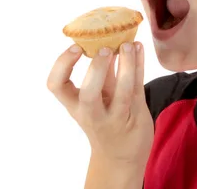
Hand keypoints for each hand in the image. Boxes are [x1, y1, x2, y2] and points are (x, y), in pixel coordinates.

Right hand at [47, 41, 153, 166]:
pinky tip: (139, 48)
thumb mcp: (94, 101)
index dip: (62, 65)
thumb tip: (103, 38)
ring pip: (122, 91)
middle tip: (105, 48)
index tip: (75, 47)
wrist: (120, 157)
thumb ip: (100, 75)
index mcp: (75, 106)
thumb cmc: (104, 122)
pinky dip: (139, 64)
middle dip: (97, 69)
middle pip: (89, 94)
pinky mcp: (136, 114)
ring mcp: (115, 116)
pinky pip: (138, 87)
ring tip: (128, 44)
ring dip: (126, 64)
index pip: (57, 86)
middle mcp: (92, 114)